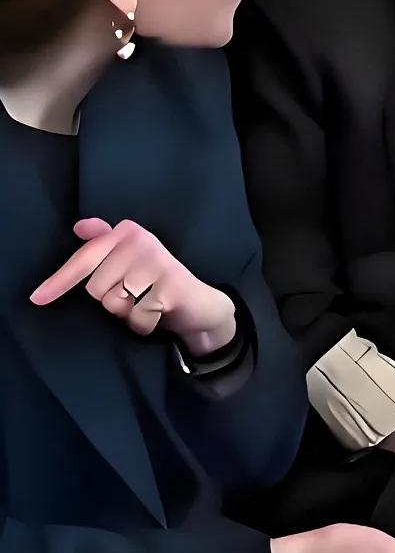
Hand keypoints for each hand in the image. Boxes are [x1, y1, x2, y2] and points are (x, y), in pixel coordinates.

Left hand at [30, 218, 235, 356]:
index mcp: (127, 233)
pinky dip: (144, 324)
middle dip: (113, 302)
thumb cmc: (157, 282)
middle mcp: (141, 241)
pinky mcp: (170, 285)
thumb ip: (104, 242)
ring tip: (147, 304)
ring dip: (128, 314)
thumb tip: (80, 228)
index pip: (84, 259)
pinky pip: (136, 317)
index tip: (36, 298)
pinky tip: (160, 314)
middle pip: (96, 289)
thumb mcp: (130, 261)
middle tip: (137, 296)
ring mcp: (157, 262)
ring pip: (114, 303)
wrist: (201, 304)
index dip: (58, 282)